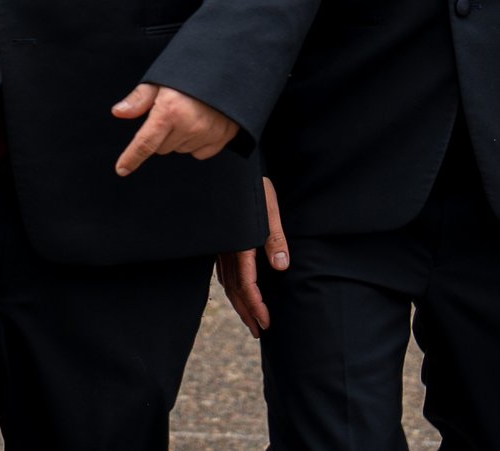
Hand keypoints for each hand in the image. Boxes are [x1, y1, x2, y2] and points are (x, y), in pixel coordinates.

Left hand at [111, 83, 238, 175]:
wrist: (229, 69)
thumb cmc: (193, 71)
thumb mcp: (161, 80)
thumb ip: (139, 99)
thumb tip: (118, 112)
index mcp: (169, 111)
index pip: (145, 143)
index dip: (131, 158)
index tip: (122, 169)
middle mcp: (188, 126)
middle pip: (161, 148)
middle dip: (160, 135)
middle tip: (171, 113)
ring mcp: (206, 134)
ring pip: (179, 150)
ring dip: (179, 138)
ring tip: (190, 113)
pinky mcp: (221, 139)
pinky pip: (199, 153)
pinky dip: (196, 143)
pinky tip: (201, 123)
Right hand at [214, 177, 288, 337]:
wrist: (229, 168)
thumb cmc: (252, 185)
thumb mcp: (268, 208)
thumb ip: (274, 237)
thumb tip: (281, 267)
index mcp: (239, 243)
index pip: (246, 284)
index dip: (256, 305)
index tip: (266, 323)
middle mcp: (225, 248)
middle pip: (234, 289)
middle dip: (247, 312)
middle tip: (259, 331)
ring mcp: (219, 245)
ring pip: (226, 282)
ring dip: (238, 303)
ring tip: (250, 319)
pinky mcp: (218, 240)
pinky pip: (222, 270)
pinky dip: (231, 287)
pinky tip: (236, 292)